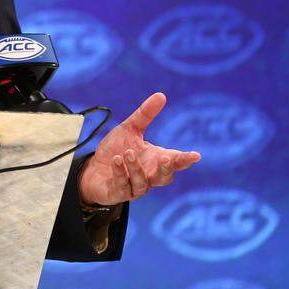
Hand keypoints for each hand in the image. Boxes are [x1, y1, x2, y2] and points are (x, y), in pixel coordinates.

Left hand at [77, 92, 199, 206]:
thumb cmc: (116, 150)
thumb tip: (161, 95)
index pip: (175, 162)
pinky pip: (123, 186)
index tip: (195, 155)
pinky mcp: (118, 193)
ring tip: (128, 152)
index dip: (185, 159)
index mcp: (155, 160)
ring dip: (136, 168)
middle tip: (166, 158)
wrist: (93, 169)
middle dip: (167, 169)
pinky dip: (120, 173)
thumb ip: (145, 115)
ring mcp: (134, 187)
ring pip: (142, 183)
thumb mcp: (129, 129)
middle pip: (165, 177)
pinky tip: (116, 161)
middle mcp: (149, 176)